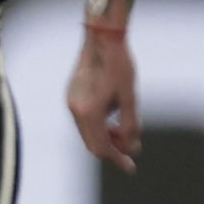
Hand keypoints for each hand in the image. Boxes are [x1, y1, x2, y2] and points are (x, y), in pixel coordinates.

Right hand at [66, 25, 141, 171]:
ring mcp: (71, 101)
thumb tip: (133, 149)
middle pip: (91, 142)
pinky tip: (113, 116)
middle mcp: (75, 109)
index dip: (117, 158)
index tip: (131, 167)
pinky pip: (85, 118)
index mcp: (88, 111)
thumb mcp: (130, 97)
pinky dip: (99, 124)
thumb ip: (131, 125)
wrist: (102, 36)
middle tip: (130, 150)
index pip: (101, 147)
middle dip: (112, 149)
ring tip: (124, 130)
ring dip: (106, 135)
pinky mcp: (72, 94)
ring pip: (88, 131)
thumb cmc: (119, 63)